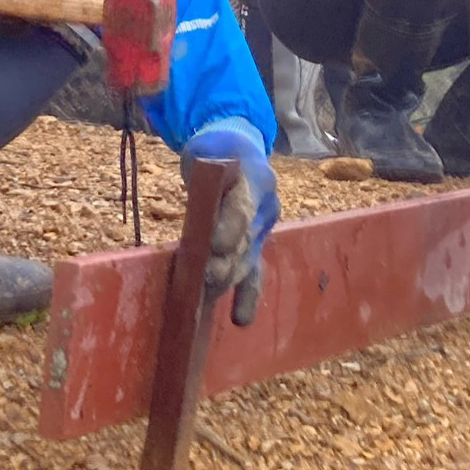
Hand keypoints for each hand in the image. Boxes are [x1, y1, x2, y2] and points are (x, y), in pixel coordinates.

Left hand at [181, 118, 278, 327]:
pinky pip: (255, 274)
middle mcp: (266, 206)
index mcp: (256, 178)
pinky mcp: (256, 246)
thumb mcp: (205, 153)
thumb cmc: (215, 151)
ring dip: (230, 280)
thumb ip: (204, 175)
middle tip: (207, 278)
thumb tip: (203, 202)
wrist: (238, 150)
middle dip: (226, 260)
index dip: (230, 226)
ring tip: (210, 295)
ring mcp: (264, 229)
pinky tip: (241, 319)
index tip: (216, 246)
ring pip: (248, 259)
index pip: (243, 206)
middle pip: (245, 238)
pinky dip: (248, 296)